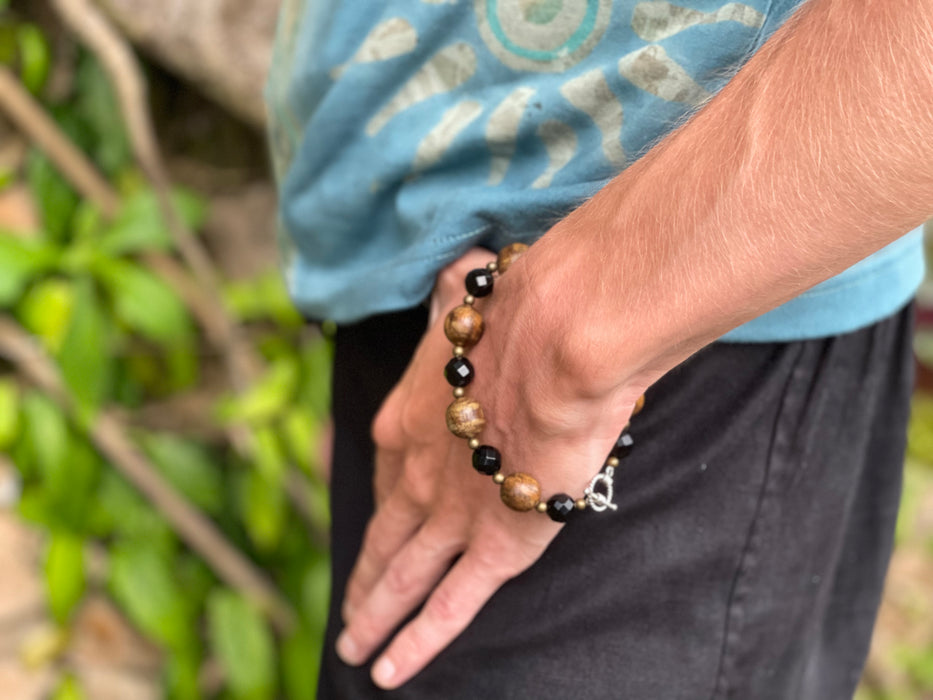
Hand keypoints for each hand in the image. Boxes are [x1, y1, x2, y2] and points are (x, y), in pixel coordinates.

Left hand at [335, 242, 648, 689]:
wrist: (556, 339)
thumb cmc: (525, 315)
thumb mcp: (476, 302)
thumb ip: (461, 296)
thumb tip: (462, 269)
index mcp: (407, 417)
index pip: (384, 478)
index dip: (377, 511)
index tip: (371, 532)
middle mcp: (415, 471)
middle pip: (380, 537)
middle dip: (361, 580)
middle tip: (347, 616)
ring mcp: (448, 512)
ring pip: (400, 578)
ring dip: (375, 618)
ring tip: (356, 651)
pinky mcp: (492, 545)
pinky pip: (448, 605)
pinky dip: (419, 642)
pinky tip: (394, 671)